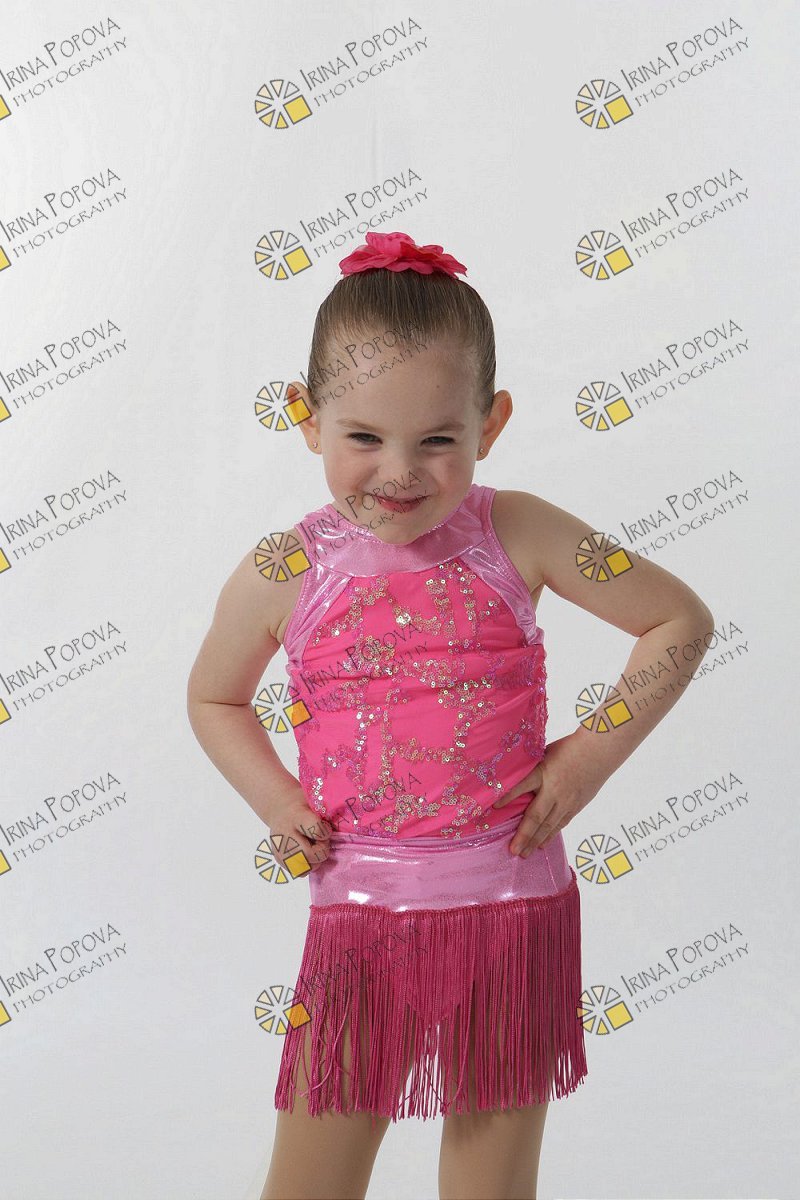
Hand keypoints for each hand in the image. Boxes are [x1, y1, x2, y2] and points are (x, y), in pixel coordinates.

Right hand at [266, 782, 336, 874]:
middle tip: (321, 842)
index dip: (325, 832)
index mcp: (296, 815)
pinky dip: (307, 866)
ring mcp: (278, 848)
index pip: (315, 830)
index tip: (326, 828)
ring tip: (313, 848)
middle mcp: (284, 833)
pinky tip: (306, 854)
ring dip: (315, 861)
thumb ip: (327, 814)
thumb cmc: (303, 804)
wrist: (280, 808)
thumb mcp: (315, 801)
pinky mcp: (278, 859)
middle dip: (321, 851)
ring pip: (303, 867)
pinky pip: (298, 872)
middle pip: (308, 854)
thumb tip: (347, 827)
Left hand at [492, 735, 600, 856]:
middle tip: (512, 850)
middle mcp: (554, 791)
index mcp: (543, 773)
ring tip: (524, 853)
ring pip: (549, 825)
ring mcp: (566, 801)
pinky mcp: (576, 806)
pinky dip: (550, 835)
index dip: (508, 797)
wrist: (598, 752)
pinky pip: (561, 824)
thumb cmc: (569, 748)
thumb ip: (532, 768)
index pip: (521, 786)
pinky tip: (542, 844)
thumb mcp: (544, 753)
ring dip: (535, 840)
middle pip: (536, 816)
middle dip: (523, 835)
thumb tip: (513, 775)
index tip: (494, 807)